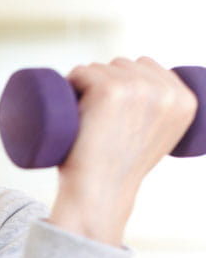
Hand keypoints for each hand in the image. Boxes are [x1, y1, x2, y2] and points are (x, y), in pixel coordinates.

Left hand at [49, 57, 197, 245]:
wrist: (98, 194)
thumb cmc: (117, 172)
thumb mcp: (156, 140)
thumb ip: (160, 117)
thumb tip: (148, 101)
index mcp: (186, 101)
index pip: (147, 67)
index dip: (122, 82)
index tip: (108, 109)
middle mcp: (167, 92)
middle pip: (123, 64)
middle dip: (103, 82)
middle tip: (93, 119)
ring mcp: (139, 88)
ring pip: (100, 68)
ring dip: (84, 86)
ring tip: (82, 119)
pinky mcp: (110, 90)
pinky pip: (81, 72)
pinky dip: (70, 84)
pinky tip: (70, 104)